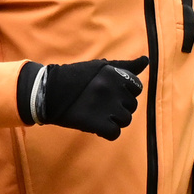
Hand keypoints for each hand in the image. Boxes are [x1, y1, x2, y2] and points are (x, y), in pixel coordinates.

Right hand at [26, 56, 147, 139]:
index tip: (110, 93)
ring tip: (98, 115)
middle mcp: (112, 89)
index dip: (125, 93)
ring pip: (126, 120)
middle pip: (132, 105)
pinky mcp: (97, 123)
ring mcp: (106, 107)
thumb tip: (146, 60)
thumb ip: (125, 66)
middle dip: (120, 107)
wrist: (47, 92)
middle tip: (100, 105)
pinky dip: (107, 133)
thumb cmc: (76, 78)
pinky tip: (97, 126)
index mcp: (114, 74)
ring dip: (114, 120)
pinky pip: (115, 133)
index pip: (136, 87)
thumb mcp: (100, 67)